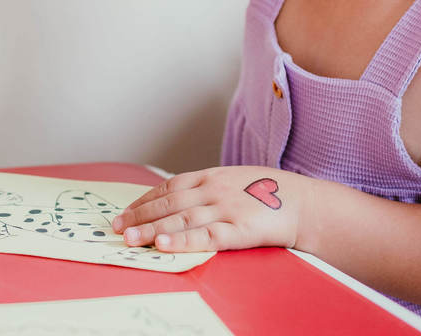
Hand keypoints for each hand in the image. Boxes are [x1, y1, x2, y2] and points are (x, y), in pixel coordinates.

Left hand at [112, 166, 308, 252]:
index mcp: (212, 176)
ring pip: (181, 219)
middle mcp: (214, 189)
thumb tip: (178, 199)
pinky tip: (163, 245)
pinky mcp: (239, 229)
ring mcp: (226, 208)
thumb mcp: (235, 180)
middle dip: (140, 216)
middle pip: (169, 203)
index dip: (144, 200)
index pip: (168, 186)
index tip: (126, 211)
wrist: (304, 204)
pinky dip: (182, 240)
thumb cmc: (269, 193)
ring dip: (152, 229)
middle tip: (116, 227)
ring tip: (130, 237)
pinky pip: (205, 236)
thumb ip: (208, 188)